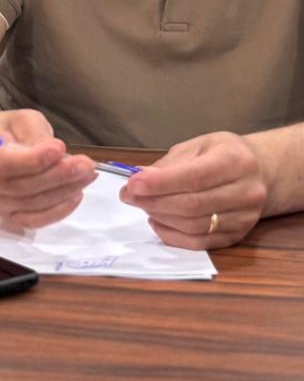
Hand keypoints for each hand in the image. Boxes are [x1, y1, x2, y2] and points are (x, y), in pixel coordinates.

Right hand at [0, 109, 95, 227]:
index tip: (59, 149)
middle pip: (20, 185)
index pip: (2, 161)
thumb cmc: (3, 131)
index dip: (32, 160)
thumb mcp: (19, 119)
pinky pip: (33, 220)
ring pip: (30, 204)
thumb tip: (57, 153)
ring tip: (87, 175)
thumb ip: (36, 133)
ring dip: (63, 191)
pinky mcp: (5, 215)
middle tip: (86, 165)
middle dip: (58, 176)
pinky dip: (57, 211)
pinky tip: (75, 195)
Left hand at [121, 131, 267, 248]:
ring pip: (194, 226)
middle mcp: (247, 192)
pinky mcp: (238, 236)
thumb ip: (170, 164)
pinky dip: (172, 235)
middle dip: (153, 201)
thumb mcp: (197, 146)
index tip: (132, 184)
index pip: (194, 177)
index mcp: (236, 161)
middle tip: (129, 195)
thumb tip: (138, 180)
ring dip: (160, 217)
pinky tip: (156, 221)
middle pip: (192, 205)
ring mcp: (245, 218)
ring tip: (142, 205)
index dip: (160, 183)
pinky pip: (200, 243)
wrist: (261, 172)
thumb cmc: (223, 154)